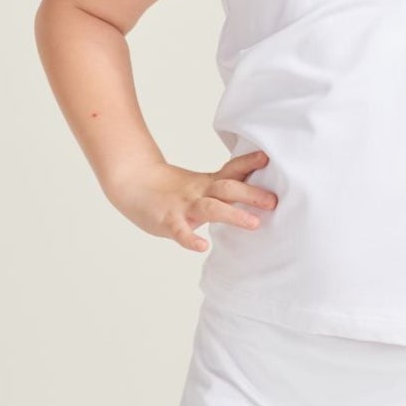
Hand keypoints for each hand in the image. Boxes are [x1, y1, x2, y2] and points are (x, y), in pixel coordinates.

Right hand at [110, 150, 276, 253]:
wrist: (131, 183)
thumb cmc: (170, 190)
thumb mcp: (200, 184)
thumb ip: (223, 187)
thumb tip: (257, 191)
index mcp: (207, 183)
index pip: (232, 171)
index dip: (249, 164)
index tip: (269, 158)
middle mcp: (199, 192)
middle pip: (228, 188)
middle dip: (252, 194)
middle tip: (274, 201)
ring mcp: (183, 206)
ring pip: (211, 208)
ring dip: (233, 215)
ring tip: (254, 223)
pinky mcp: (167, 221)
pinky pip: (180, 231)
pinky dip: (190, 239)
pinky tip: (201, 247)